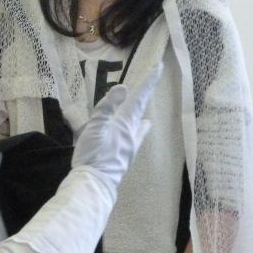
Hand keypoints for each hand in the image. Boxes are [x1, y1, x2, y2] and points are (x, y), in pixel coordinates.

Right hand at [70, 62, 161, 189]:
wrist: (94, 185)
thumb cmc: (93, 155)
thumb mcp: (95, 127)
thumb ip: (107, 107)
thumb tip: (122, 88)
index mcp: (125, 124)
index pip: (139, 98)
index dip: (148, 82)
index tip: (159, 67)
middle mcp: (131, 135)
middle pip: (140, 112)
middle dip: (143, 99)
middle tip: (148, 88)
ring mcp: (128, 149)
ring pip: (138, 130)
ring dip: (139, 121)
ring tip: (143, 119)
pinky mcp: (122, 160)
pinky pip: (131, 142)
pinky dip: (132, 135)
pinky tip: (128, 140)